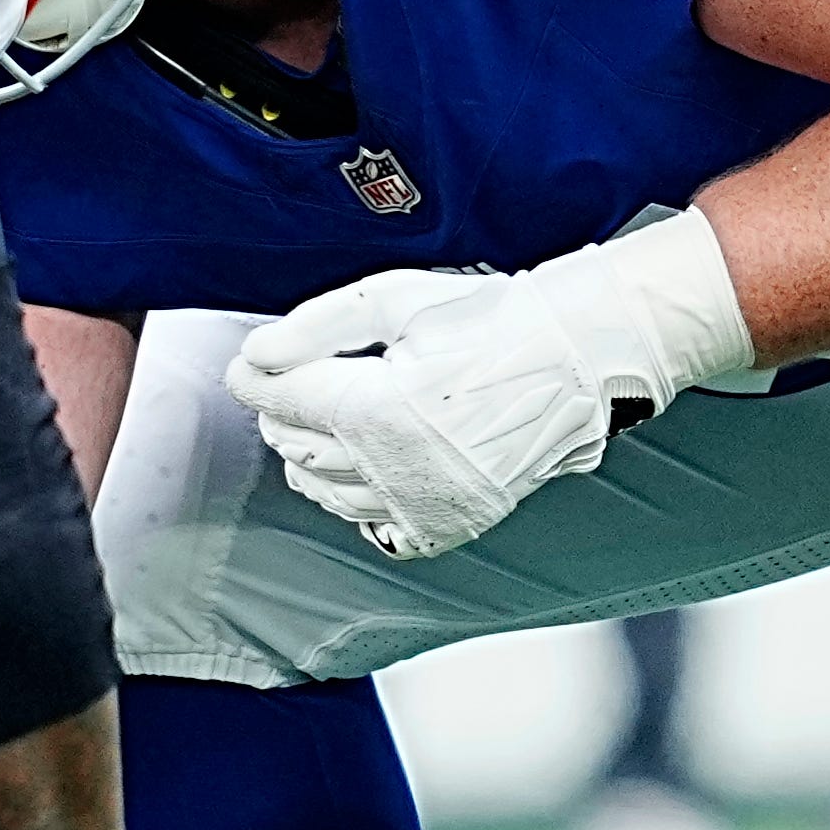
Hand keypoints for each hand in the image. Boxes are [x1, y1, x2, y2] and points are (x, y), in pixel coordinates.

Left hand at [230, 218, 748, 561]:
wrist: (576, 357)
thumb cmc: (494, 320)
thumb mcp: (397, 300)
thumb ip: (317, 327)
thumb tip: (257, 356)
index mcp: (376, 407)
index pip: (282, 402)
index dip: (256, 381)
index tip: (253, 369)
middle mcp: (394, 466)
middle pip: (298, 448)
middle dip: (285, 415)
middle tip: (296, 386)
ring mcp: (424, 501)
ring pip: (329, 494)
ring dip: (313, 459)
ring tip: (327, 425)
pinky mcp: (451, 521)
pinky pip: (378, 530)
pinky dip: (358, 506)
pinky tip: (367, 473)